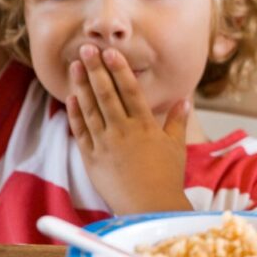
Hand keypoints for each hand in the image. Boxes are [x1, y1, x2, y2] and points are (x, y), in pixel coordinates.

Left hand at [66, 44, 192, 214]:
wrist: (149, 207)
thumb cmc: (166, 178)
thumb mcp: (176, 147)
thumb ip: (177, 121)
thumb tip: (184, 100)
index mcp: (145, 126)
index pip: (130, 90)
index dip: (120, 69)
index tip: (111, 52)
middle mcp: (123, 131)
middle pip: (106, 94)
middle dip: (96, 69)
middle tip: (87, 49)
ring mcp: (105, 144)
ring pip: (90, 108)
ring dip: (82, 85)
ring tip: (74, 65)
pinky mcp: (91, 158)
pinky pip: (81, 131)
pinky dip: (75, 113)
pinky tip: (72, 97)